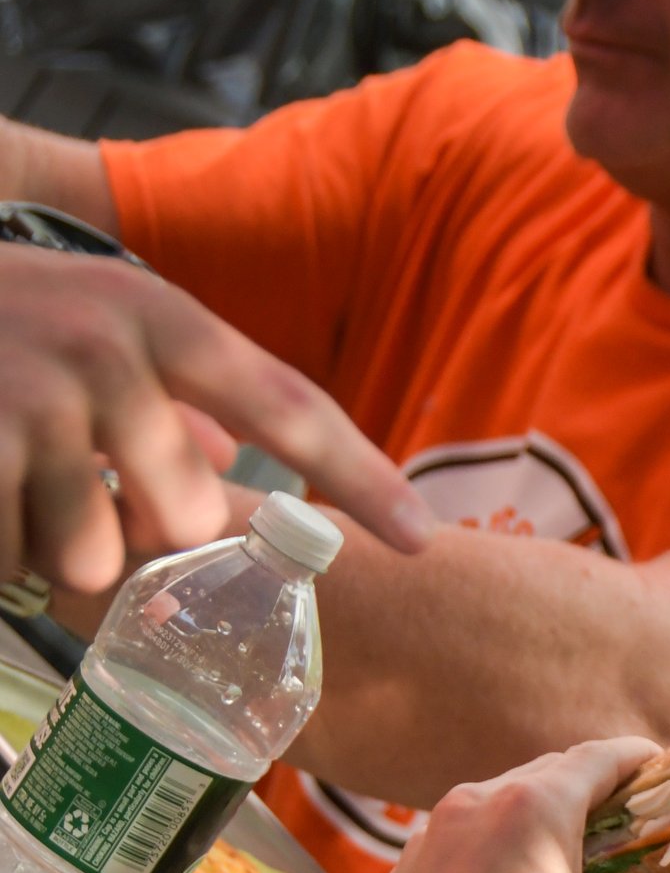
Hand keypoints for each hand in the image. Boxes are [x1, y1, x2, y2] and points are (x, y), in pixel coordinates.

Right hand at [0, 245, 435, 591]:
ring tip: (12, 488)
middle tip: (89, 500)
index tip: (425, 541)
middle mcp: (106, 347)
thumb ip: (182, 396)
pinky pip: (9, 554)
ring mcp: (30, 393)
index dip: (363, 480)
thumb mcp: (99, 328)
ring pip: (91, 552)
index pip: (291, 408)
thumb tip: (236, 469)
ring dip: (49, 546)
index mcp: (160, 318)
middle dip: (144, 536)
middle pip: (186, 517)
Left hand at [286, 739, 669, 872]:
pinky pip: (473, 838)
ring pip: (509, 805)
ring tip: (587, 867)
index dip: (651, 763)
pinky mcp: (409, 867)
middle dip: (604, 794)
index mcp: (534, 806)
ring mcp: (435, 831)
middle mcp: (478, 801)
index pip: (607, 755)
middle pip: (557, 773)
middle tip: (644, 829)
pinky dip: (509, 851)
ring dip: (553, 824)